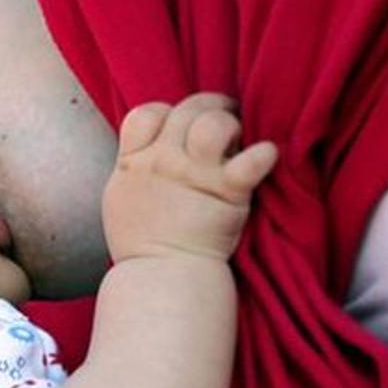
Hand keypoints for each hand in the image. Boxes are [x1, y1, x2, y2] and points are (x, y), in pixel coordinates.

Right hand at [102, 93, 276, 263]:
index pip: (146, 113)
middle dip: (210, 105)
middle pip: (186, 109)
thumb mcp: (120, 201)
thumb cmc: (143, 248)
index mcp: (133, 163)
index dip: (167, 112)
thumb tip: (148, 151)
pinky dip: (264, 155)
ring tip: (239, 137)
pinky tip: (267, 156)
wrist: (162, 281)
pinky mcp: (227, 193)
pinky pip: (251, 161)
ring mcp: (195, 176)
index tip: (181, 126)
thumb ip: (134, 170)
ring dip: (231, 124)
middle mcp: (162, 162)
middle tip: (227, 114)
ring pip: (214, 124)